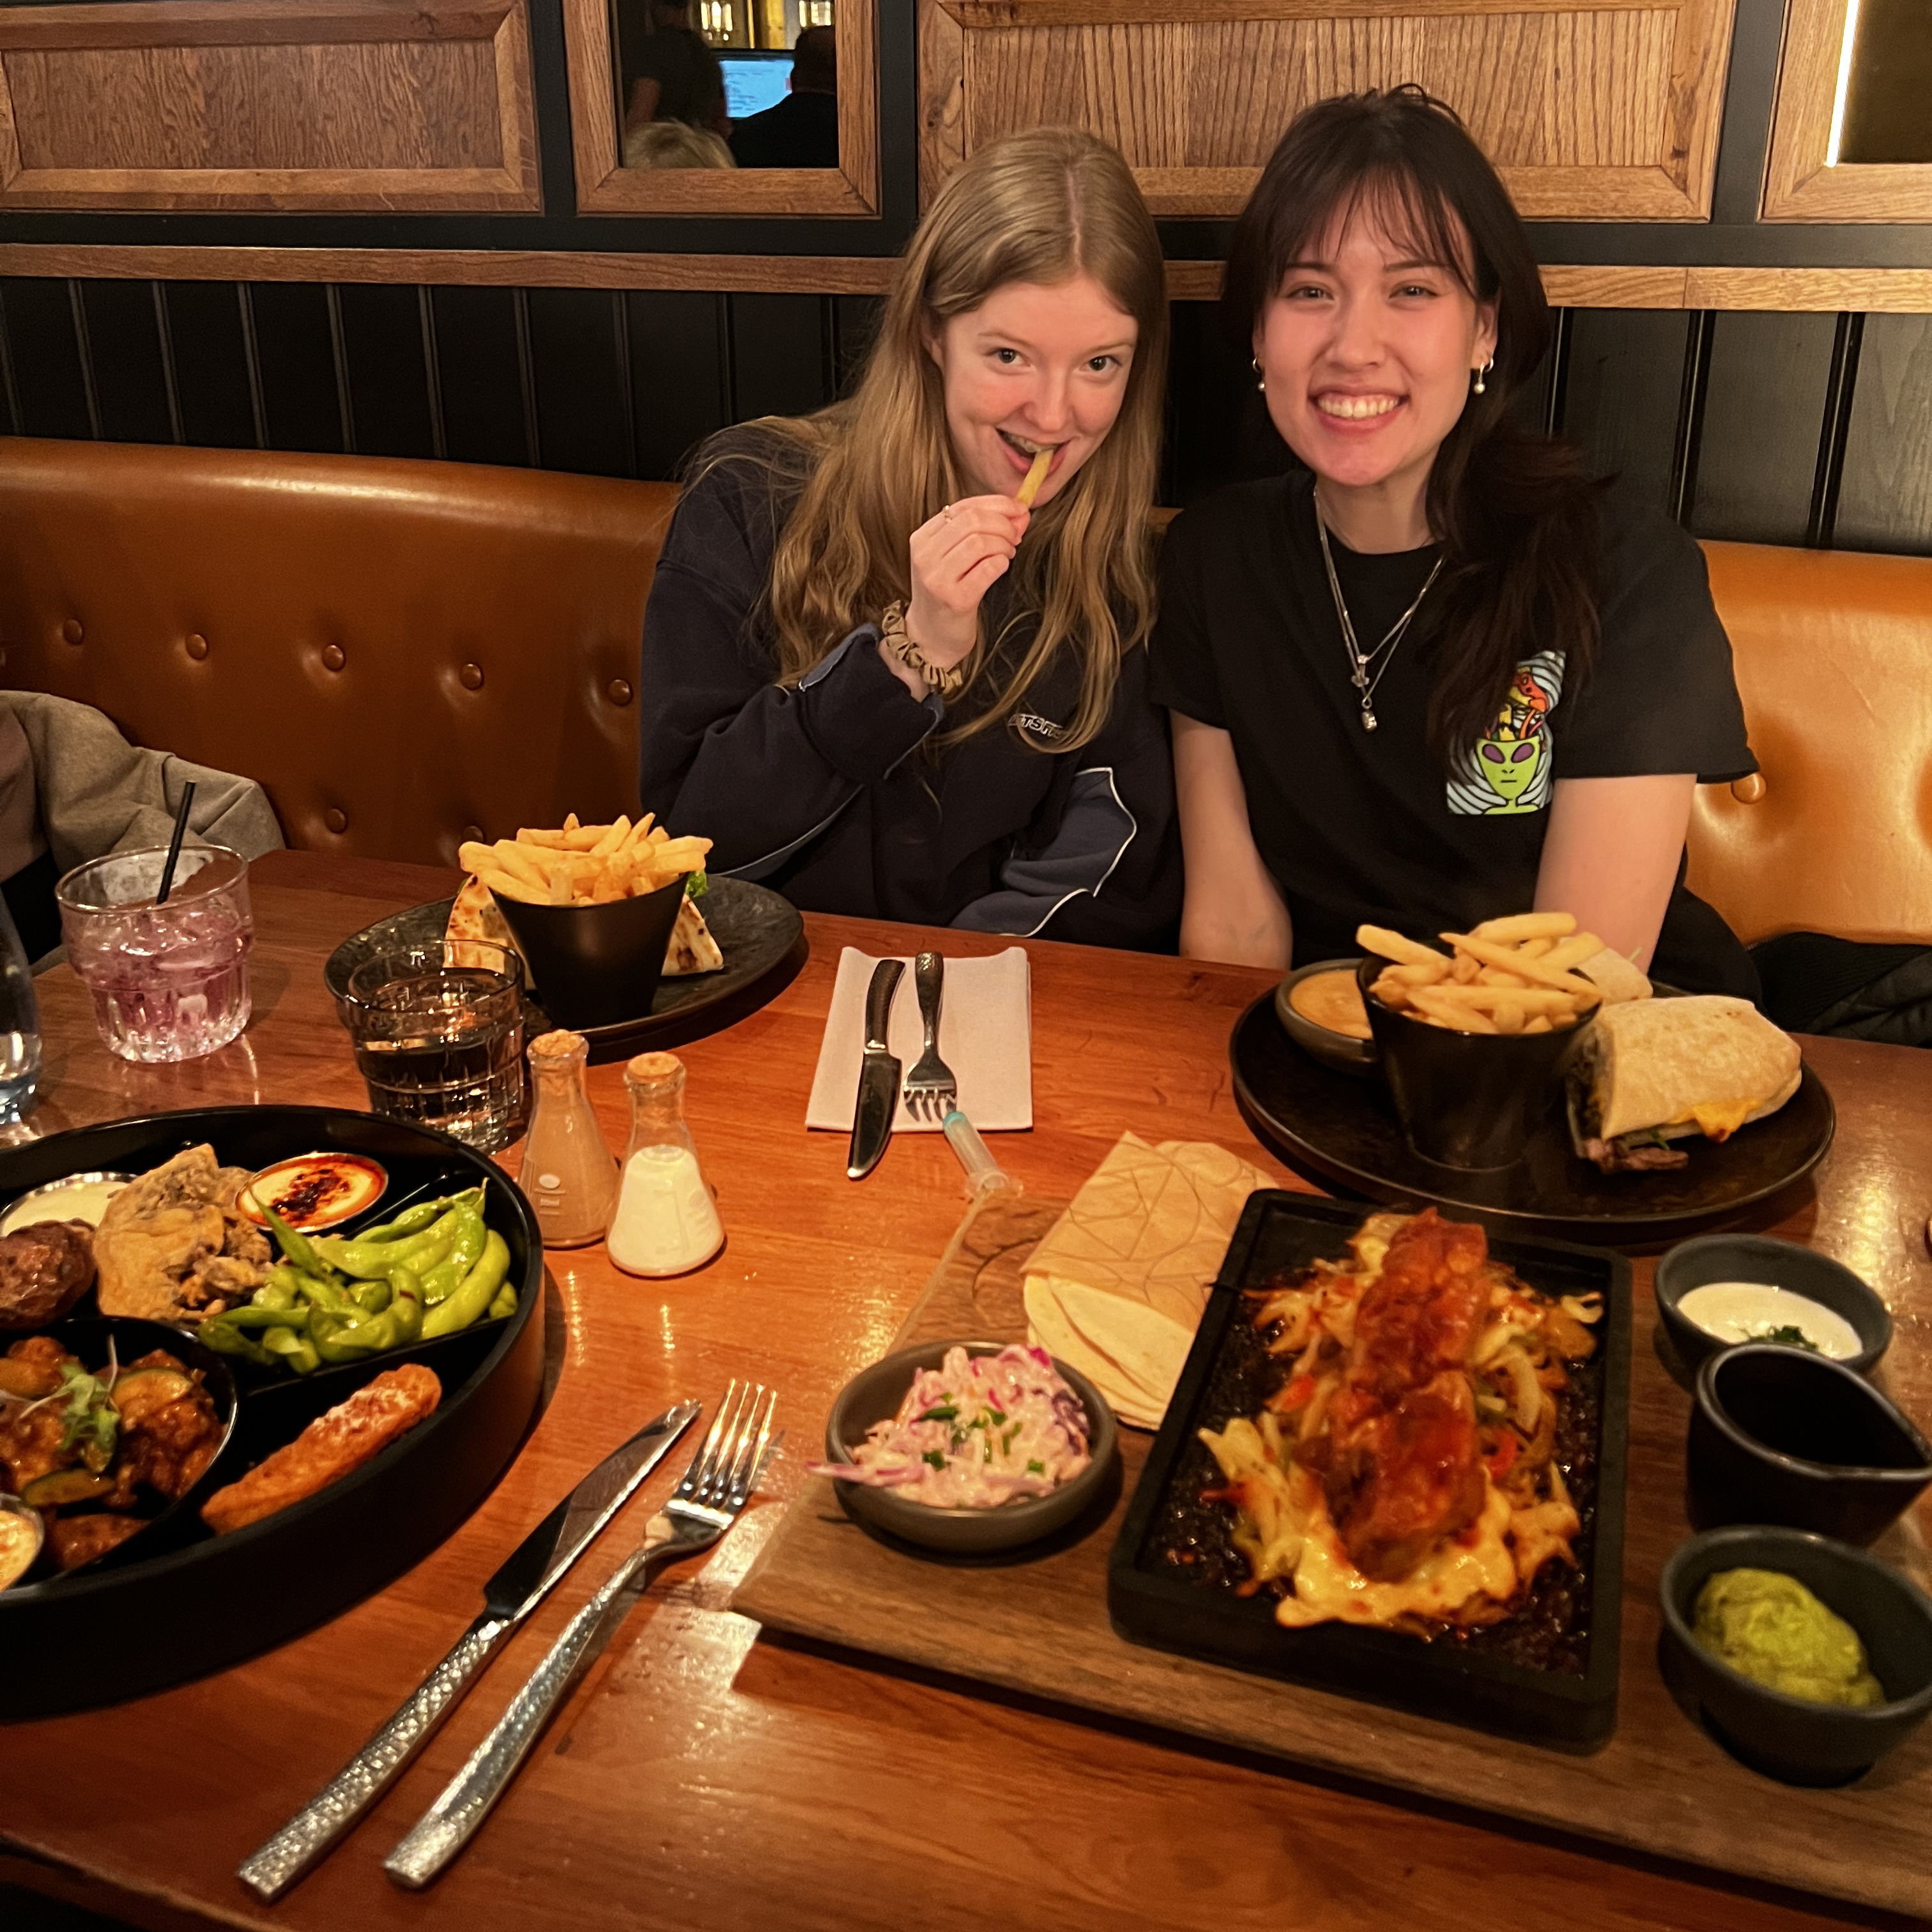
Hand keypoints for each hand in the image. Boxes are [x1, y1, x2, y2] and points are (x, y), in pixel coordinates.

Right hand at [905, 495, 1029, 668]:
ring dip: (1004, 545)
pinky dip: (1001, 563)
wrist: (930, 637)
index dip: (998, 504)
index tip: (1019, 510)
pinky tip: (1001, 568)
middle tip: (1015, 537)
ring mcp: (937, 578)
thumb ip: (979, 531)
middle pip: (973, 521)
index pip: (963, 506)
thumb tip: (1019, 513)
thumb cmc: (946, 592)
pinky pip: (988, 569)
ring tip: (1007, 555)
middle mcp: (925, 556)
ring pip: (981, 542)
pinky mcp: (954, 599)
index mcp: (922, 538)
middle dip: (1004, 525)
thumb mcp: (952, 556)